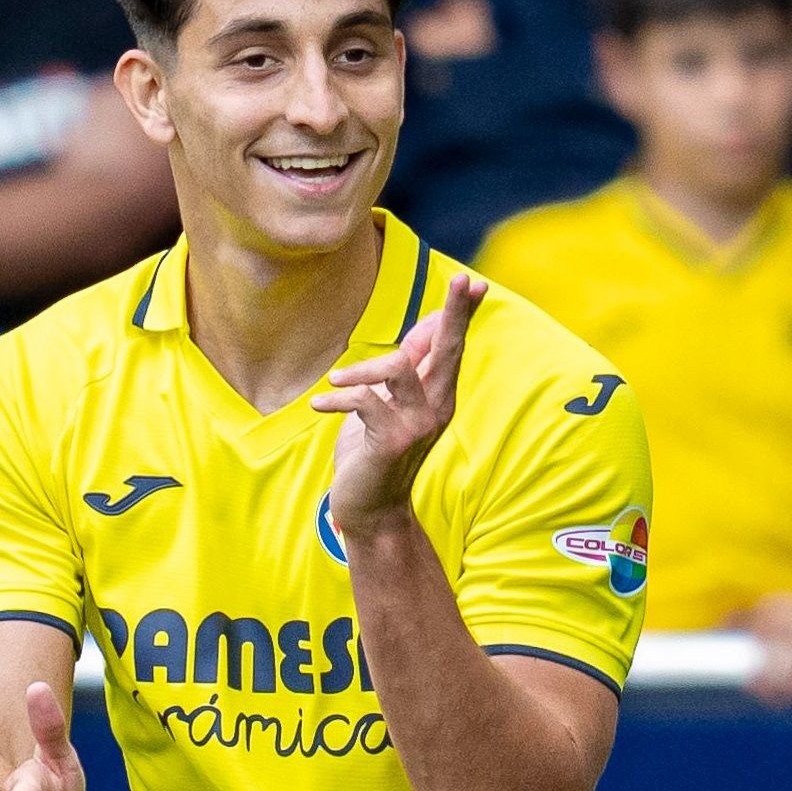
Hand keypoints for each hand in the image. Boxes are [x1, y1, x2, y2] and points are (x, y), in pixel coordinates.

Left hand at [311, 274, 487, 534]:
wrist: (369, 512)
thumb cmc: (373, 452)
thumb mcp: (389, 404)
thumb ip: (406, 368)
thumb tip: (427, 325)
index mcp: (436, 396)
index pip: (451, 346)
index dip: (460, 314)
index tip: (473, 282)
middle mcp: (436, 407)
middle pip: (449, 349)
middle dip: (454, 313)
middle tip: (462, 279)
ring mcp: (416, 425)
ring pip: (398, 368)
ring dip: (362, 368)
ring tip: (335, 382)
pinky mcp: (391, 441)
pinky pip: (365, 400)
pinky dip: (338, 399)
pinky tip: (318, 406)